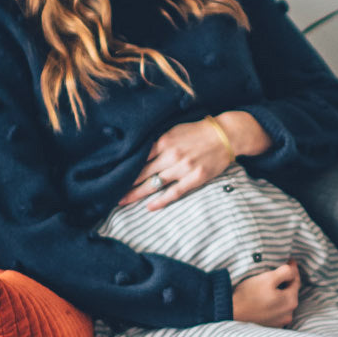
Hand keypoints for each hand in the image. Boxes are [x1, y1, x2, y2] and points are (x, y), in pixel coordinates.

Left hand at [120, 118, 235, 209]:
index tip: (112, 175)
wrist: (226, 135)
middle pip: (143, 173)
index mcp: (164, 141)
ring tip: (123, 201)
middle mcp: (171, 155)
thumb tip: (138, 152)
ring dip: (138, 194)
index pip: (139, 157)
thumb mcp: (174, 129)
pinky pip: (174, 192)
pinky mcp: (195, 179)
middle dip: (125, 184)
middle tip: (111, 193)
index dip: (124, 168)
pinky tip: (149, 207)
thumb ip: (157, 141)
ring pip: (155, 184)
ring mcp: (183, 168)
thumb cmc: (199, 131)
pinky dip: (161, 201)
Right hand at [232, 262, 299, 327]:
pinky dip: (274, 302)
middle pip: (290, 292)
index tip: (289, 260)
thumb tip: (292, 270)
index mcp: (291, 301)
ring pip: (284, 301)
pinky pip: (276, 310)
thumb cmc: (248, 294)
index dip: (293, 269)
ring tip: (271, 284)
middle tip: (280, 270)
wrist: (230, 311)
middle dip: (286, 281)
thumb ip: (285, 272)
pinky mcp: (271, 325)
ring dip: (280, 292)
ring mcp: (280, 321)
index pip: (296, 281)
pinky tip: (266, 297)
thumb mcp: (268, 278)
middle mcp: (289, 314)